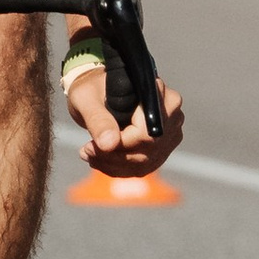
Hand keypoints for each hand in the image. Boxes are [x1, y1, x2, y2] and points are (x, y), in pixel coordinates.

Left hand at [63, 62, 185, 182]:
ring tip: (89, 155)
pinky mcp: (163, 148)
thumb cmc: (92, 89)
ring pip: (144, 162)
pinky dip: (118, 169)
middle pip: (147, 150)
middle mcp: (172, 114)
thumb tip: (109, 144)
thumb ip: (98, 119)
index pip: (147, 132)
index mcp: (158, 94)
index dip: (120, 144)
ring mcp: (170, 133)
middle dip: (112, 157)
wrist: (100, 93)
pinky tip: (100, 160)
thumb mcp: (86, 99)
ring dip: (112, 165)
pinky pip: (142, 168)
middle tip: (86, 151)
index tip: (91, 145)